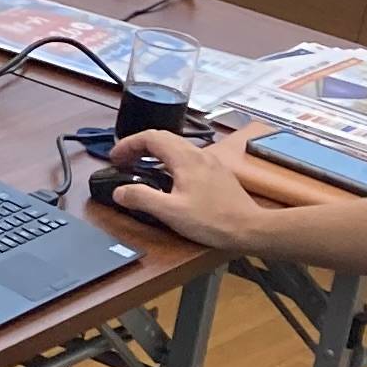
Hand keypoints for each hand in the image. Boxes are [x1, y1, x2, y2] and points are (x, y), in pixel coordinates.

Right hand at [96, 125, 309, 249]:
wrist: (251, 228)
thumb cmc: (212, 221)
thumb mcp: (171, 213)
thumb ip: (142, 199)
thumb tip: (119, 191)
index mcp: (185, 158)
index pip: (151, 137)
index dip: (128, 144)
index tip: (115, 158)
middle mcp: (199, 154)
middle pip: (164, 138)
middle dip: (140, 146)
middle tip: (125, 162)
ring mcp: (211, 162)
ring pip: (177, 147)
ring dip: (156, 153)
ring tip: (143, 168)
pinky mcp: (219, 173)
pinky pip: (189, 157)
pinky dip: (171, 161)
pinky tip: (170, 180)